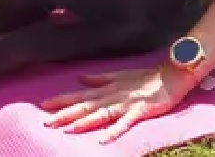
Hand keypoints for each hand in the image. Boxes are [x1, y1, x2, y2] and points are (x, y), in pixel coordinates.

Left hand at [38, 65, 196, 142]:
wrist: (172, 74)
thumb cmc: (146, 76)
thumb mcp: (120, 75)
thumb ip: (100, 78)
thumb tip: (81, 77)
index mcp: (107, 87)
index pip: (80, 94)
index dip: (62, 99)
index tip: (42, 104)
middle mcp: (112, 95)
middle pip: (85, 105)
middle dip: (65, 114)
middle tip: (46, 122)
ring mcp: (125, 103)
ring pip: (101, 114)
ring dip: (84, 122)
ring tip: (67, 129)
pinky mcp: (139, 111)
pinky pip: (125, 123)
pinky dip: (114, 131)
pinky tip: (103, 140)